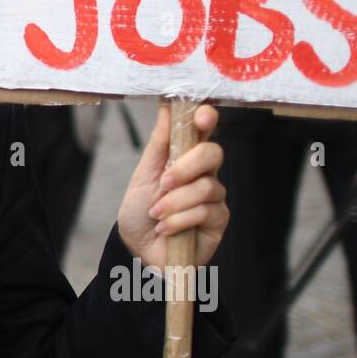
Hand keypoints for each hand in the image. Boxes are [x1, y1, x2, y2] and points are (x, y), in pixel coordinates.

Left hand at [117, 103, 227, 269]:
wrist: (138, 251)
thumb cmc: (141, 211)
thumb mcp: (144, 175)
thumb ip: (159, 144)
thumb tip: (166, 107)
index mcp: (185, 157)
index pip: (203, 131)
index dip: (207, 119)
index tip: (201, 116)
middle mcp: (204, 173)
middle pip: (213, 154)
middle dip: (187, 167)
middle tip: (164, 182)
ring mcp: (214, 197)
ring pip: (207, 187)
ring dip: (175, 202)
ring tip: (157, 214)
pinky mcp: (218, 220)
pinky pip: (206, 211)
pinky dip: (179, 220)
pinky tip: (166, 228)